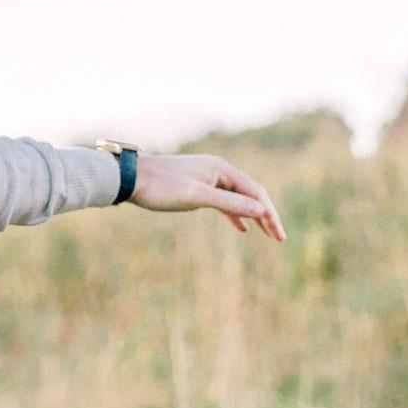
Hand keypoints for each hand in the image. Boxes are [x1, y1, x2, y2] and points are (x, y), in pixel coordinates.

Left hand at [131, 152, 285, 241]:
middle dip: (266, 216)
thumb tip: (261, 211)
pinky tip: (242, 228)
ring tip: (267, 235)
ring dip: (252, 216)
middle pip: (250, 194)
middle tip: (280, 238)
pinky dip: (234, 214)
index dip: (270, 214)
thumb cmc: (161, 186)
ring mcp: (206, 176)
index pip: (256, 192)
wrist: (128, 177)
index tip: (279, 236)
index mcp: (221, 169)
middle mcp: (217, 169)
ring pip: (237, 198)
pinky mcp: (195, 185)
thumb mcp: (197, 197)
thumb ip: (229, 204)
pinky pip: (222, 200)